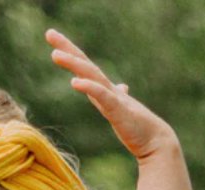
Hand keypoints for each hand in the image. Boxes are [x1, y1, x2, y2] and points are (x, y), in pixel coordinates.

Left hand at [46, 31, 176, 161]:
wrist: (155, 140)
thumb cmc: (139, 127)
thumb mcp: (123, 110)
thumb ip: (117, 98)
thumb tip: (123, 88)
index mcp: (106, 90)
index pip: (85, 67)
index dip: (71, 53)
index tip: (54, 41)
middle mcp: (108, 89)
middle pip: (85, 64)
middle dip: (68, 48)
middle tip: (49, 33)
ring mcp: (113, 98)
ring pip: (91, 75)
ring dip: (73, 64)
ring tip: (55, 55)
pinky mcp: (118, 110)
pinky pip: (102, 96)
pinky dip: (88, 87)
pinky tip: (74, 82)